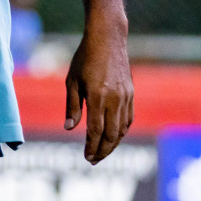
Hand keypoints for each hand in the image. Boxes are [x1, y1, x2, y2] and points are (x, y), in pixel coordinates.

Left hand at [65, 13, 134, 163]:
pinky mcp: (131, 94)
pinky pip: (128, 119)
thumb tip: (69, 128)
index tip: (86, 157)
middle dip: (103, 150)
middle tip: (94, 160)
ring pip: (122, 129)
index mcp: (98, 97)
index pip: (95, 130)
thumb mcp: (72, 81)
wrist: (108, 40)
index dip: (91, 146)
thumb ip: (72, 106)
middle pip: (111, 134)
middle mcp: (115, 100)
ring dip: (113, 144)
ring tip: (102, 152)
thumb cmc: (84, 58)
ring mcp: (125, 97)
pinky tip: (114, 136)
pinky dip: (122, 131)